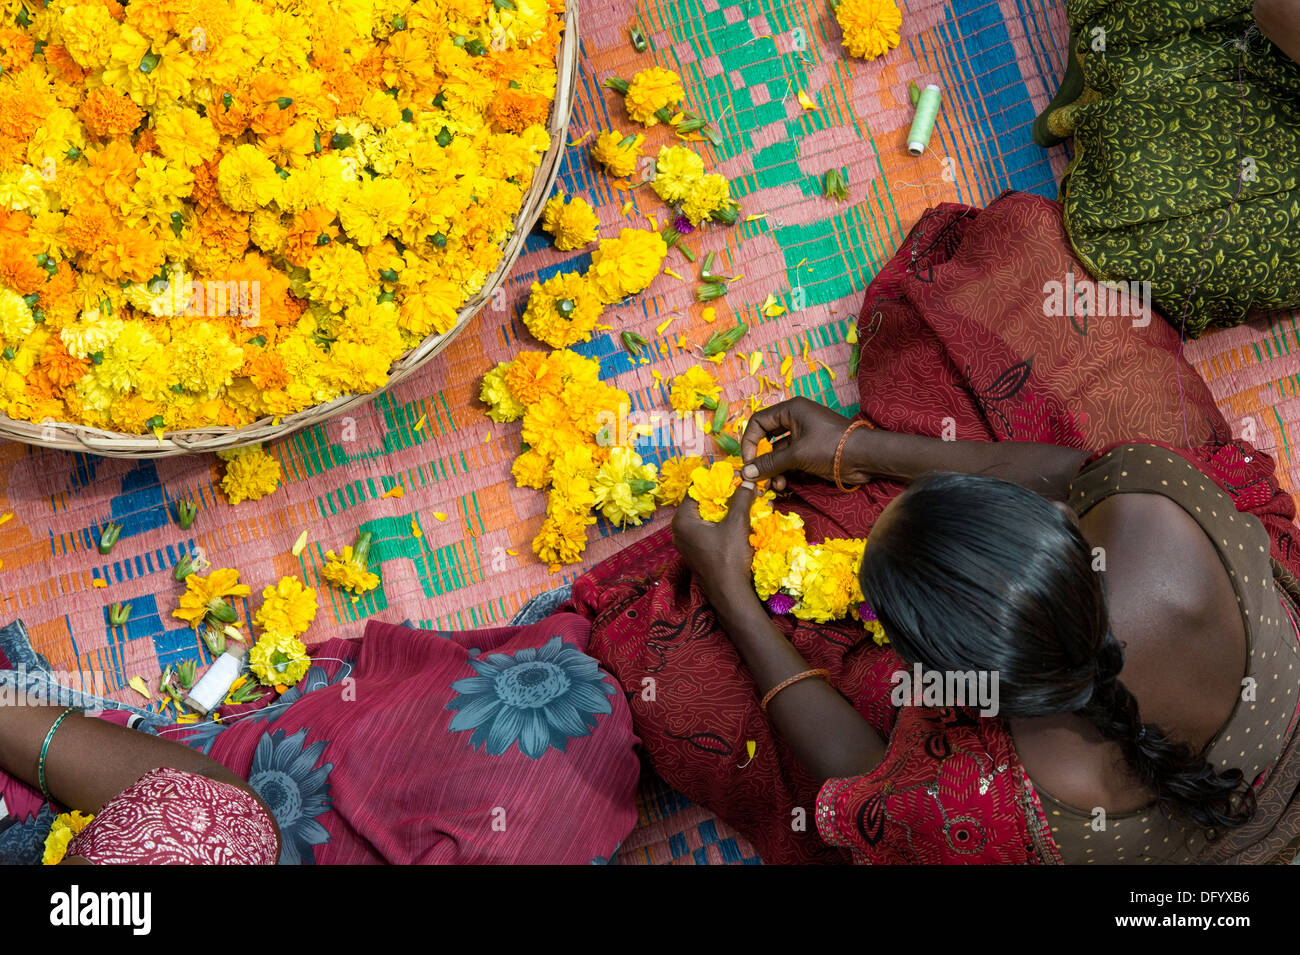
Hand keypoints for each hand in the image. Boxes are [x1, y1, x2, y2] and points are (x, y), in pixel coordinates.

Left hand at [672, 480, 758, 607]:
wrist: (730, 593)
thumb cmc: (729, 558)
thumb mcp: (736, 524)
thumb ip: (740, 499)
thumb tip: (747, 481)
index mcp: (682, 520)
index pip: (695, 490)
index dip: (714, 480)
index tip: (731, 474)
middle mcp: (679, 530)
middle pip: (700, 503)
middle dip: (720, 495)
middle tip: (738, 486)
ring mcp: (686, 543)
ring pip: (704, 517)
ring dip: (722, 509)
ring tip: (740, 500)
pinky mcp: (695, 552)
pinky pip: (706, 530)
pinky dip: (719, 523)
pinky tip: (735, 520)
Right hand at [740, 397, 869, 490]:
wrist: (864, 458)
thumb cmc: (831, 447)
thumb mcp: (797, 455)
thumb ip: (769, 464)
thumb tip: (746, 473)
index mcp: (792, 409)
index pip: (759, 421)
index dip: (749, 441)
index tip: (748, 461)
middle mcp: (796, 419)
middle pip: (767, 439)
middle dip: (761, 460)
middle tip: (757, 477)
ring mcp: (803, 436)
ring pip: (778, 453)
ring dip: (773, 470)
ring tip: (774, 486)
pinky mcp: (810, 451)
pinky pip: (789, 460)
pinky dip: (784, 472)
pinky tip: (783, 485)